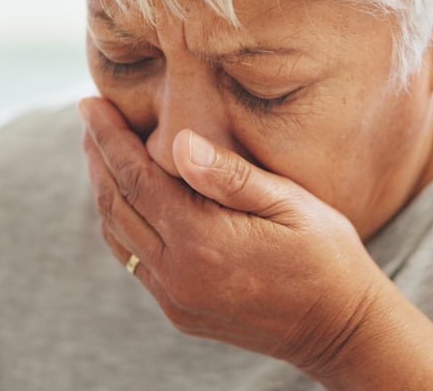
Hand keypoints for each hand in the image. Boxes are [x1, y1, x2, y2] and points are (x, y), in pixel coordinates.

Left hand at [78, 96, 387, 375]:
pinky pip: (134, 261)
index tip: (91, 103)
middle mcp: (178, 273)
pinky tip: (130, 200)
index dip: (109, 138)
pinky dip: (123, 224)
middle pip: (116, 205)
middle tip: (90, 118)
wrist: (341, 330)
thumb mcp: (290, 204)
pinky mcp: (181, 311)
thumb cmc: (326, 257)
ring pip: (118, 236)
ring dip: (105, 190)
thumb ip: (230, 176)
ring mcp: (176, 298)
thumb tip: (178, 143)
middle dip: (98, 158)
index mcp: (201, 240)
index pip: (135, 177)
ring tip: (101, 151)